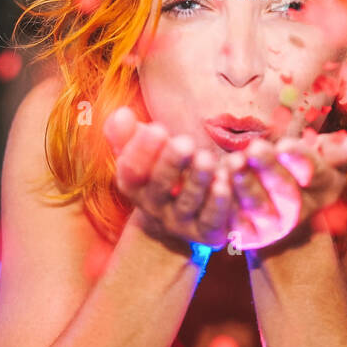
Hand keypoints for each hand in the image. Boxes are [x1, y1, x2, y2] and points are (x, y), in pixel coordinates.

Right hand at [104, 106, 233, 248]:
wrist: (180, 215)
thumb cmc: (160, 170)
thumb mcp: (141, 150)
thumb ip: (127, 132)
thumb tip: (121, 113)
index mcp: (133, 185)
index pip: (132, 171)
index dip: (142, 151)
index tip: (158, 129)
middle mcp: (154, 206)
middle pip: (159, 187)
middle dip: (171, 164)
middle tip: (185, 142)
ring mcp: (180, 222)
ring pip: (188, 203)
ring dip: (197, 181)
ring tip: (207, 159)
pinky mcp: (206, 232)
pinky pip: (211, 219)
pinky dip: (218, 202)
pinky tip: (226, 181)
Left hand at [226, 129, 346, 250]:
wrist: (273, 204)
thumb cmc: (297, 168)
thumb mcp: (321, 155)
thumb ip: (333, 149)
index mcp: (323, 187)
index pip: (315, 173)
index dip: (300, 159)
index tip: (284, 145)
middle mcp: (300, 211)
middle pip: (285, 190)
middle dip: (269, 168)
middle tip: (254, 148)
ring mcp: (273, 226)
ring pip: (258, 206)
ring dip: (245, 185)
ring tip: (233, 163)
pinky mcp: (246, 235)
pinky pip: (233, 219)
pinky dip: (224, 202)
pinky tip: (216, 181)